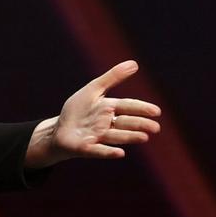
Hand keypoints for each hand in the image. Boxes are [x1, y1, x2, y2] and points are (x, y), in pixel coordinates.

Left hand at [26, 60, 161, 166]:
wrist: (58, 130)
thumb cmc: (78, 110)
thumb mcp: (93, 90)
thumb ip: (112, 77)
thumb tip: (134, 63)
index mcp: (108, 108)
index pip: (127, 106)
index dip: (141, 108)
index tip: (157, 112)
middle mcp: (106, 124)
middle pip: (126, 123)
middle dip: (140, 125)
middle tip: (155, 128)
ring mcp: (97, 137)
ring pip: (116, 136)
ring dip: (129, 137)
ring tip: (144, 137)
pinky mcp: (86, 148)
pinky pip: (98, 150)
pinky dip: (108, 152)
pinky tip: (120, 153)